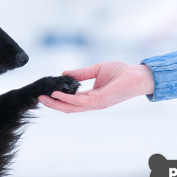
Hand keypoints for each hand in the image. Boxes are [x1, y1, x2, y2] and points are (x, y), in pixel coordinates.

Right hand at [37, 61, 154, 112]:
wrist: (139, 75)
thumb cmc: (122, 72)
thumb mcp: (96, 69)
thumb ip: (81, 73)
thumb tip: (64, 74)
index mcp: (91, 97)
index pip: (71, 101)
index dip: (57, 98)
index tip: (45, 93)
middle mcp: (92, 103)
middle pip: (68, 107)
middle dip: (52, 104)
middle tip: (38, 98)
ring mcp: (96, 103)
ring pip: (71, 107)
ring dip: (56, 103)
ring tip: (43, 97)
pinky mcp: (100, 100)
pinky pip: (80, 102)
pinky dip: (67, 98)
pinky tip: (56, 93)